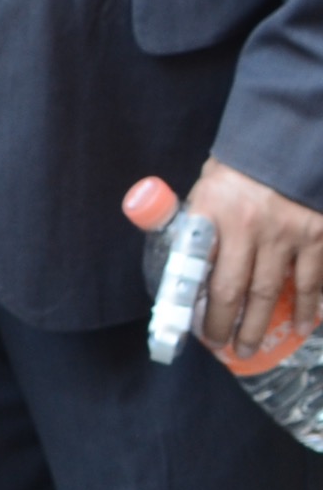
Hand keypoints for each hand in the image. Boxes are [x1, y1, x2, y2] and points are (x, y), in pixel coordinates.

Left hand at [185, 158, 322, 358]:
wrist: (287, 140)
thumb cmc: (238, 171)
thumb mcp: (206, 190)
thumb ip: (196, 223)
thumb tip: (180, 260)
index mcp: (214, 214)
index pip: (200, 269)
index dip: (198, 304)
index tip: (194, 328)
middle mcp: (250, 227)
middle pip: (237, 290)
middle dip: (229, 325)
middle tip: (226, 349)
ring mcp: (289, 233)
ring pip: (276, 292)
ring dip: (265, 325)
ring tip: (254, 347)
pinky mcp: (319, 235)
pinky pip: (315, 279)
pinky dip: (312, 307)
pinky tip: (306, 325)